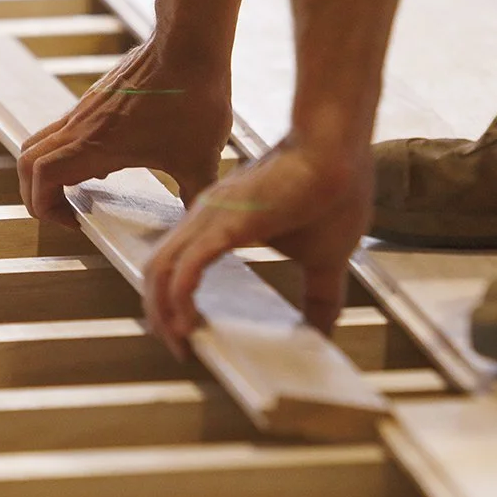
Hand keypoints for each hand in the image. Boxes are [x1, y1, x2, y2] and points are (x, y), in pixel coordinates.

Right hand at [17, 38, 231, 225]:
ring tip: (83, 190)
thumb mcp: (200, 161)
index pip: (40, 178)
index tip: (75, 222)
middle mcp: (81, 125)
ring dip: (50, 170)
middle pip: (28, 161)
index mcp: (95, 145)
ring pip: (43, 141)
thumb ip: (197, 196)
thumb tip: (203, 220)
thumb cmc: (192, 96)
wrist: (191, 41)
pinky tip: (110, 159)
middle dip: (35, 193)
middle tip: (64, 212)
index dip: (45, 208)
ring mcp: (86, 108)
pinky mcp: (98, 96)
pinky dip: (70, 150)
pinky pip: (66, 127)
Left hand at [144, 136, 371, 352]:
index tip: (190, 331)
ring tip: (180, 343)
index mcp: (221, 222)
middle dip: (159, 314)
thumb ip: (320, 296)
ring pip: (159, 272)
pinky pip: (184, 269)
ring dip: (162, 314)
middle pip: (157, 271)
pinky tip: (188, 326)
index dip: (174, 301)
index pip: (179, 264)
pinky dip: (179, 301)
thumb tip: (324, 333)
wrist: (340, 150)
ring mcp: (210, 219)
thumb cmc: (334, 191)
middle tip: (179, 346)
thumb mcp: (325, 259)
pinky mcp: (224, 224)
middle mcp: (205, 217)